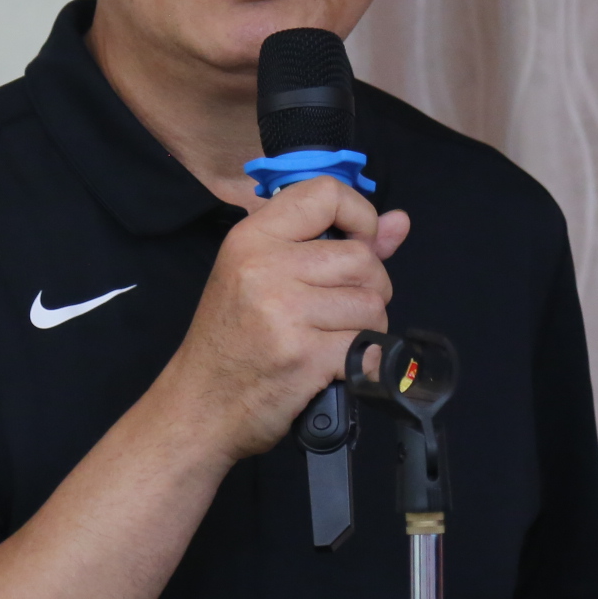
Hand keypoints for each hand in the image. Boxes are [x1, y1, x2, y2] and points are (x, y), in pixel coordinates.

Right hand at [163, 176, 411, 460]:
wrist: (199, 406)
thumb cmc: (233, 340)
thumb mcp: (264, 277)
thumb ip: (333, 244)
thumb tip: (398, 222)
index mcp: (251, 238)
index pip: (326, 192)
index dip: (359, 216)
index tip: (358, 243)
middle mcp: (264, 266)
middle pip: (361, 257)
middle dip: (368, 287)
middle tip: (340, 310)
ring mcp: (284, 311)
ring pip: (371, 302)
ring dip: (367, 326)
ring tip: (333, 338)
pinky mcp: (304, 354)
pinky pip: (367, 346)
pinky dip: (363, 361)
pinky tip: (333, 365)